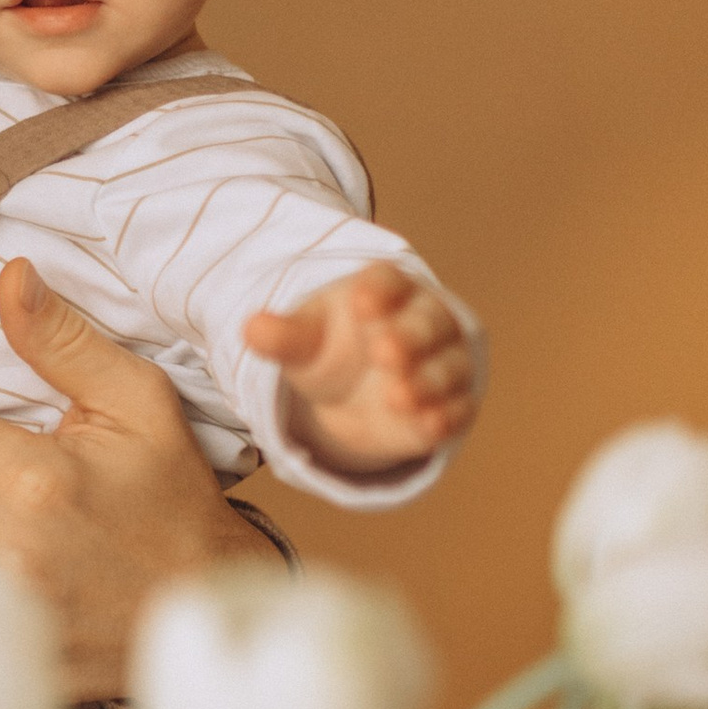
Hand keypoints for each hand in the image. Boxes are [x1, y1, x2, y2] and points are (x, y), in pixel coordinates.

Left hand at [244, 266, 477, 475]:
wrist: (353, 392)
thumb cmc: (331, 347)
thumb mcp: (303, 341)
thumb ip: (283, 336)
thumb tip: (251, 329)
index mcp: (386, 290)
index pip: (389, 281)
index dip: (379, 290)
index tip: (359, 303)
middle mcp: (425, 321)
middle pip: (427, 322)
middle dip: (409, 337)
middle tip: (384, 352)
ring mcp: (444, 363)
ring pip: (447, 367)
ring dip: (427, 381)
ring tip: (396, 396)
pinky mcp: (450, 405)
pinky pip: (456, 409)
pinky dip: (445, 418)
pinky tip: (428, 427)